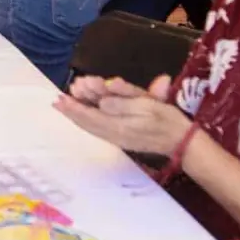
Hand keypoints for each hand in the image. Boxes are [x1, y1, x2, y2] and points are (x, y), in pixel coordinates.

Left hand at [52, 75, 188, 155]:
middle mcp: (113, 134)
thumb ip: (123, 103)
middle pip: (87, 122)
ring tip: (64, 105)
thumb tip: (102, 102)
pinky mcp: (122, 138)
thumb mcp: (147, 106)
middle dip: (72, 110)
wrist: (181, 141)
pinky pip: (98, 130)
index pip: (89, 116)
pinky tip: (81, 117)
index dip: (73, 106)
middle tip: (58, 99)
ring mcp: (117, 137)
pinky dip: (86, 122)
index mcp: (118, 126)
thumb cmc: (166, 119)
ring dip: (77, 114)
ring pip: (91, 126)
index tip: (60, 97)